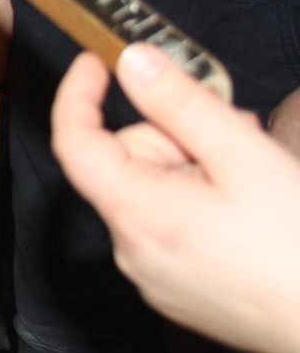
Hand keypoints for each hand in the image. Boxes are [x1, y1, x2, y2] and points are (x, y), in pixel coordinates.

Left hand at [50, 44, 299, 352]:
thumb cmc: (297, 248)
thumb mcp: (243, 157)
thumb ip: (181, 104)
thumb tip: (133, 62)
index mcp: (136, 214)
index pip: (75, 142)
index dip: (79, 93)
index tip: (97, 61)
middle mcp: (132, 250)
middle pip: (128, 163)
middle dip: (176, 138)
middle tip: (236, 140)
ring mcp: (154, 275)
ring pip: (154, 193)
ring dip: (195, 171)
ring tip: (254, 183)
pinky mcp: (178, 291)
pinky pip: (171, 228)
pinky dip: (201, 208)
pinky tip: (249, 218)